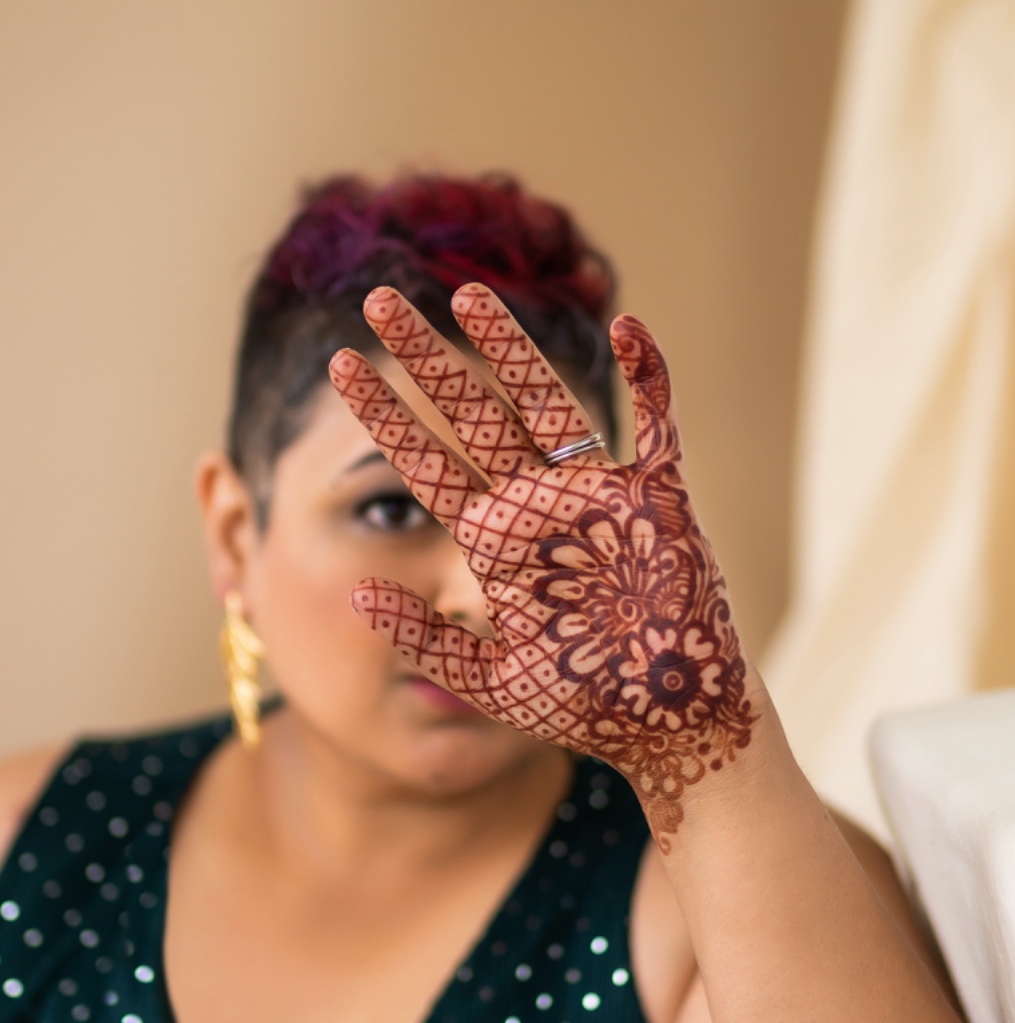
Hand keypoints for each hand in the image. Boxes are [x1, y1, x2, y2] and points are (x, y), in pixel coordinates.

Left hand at [329, 284, 757, 847]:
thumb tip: (355, 594)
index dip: (384, 417)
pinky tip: (630, 328)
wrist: (670, 726)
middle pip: (473, 418)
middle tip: (377, 299)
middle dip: (426, 360)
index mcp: (496, 545)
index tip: (337, 366)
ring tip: (468, 296)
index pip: (427, 465)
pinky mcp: (661, 505)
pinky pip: (657, 429)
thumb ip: (426, 638)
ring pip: (548, 407)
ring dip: (512, 351)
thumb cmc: (582, 706)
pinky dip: (651, 381)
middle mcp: (540, 508)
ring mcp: (599, 500)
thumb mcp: (490, 678)